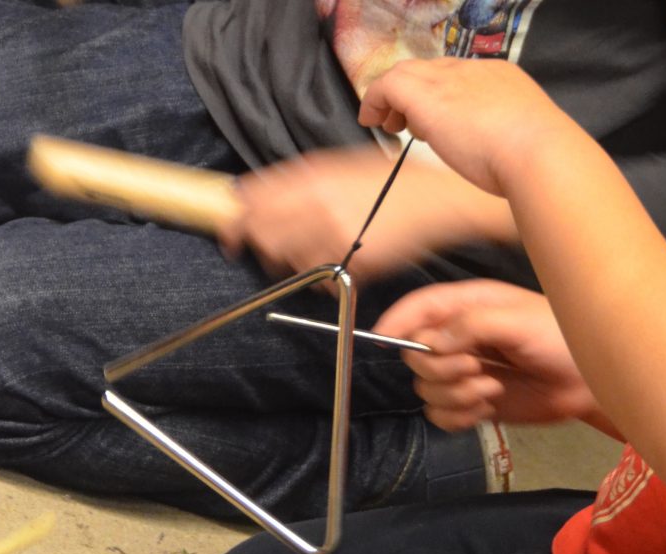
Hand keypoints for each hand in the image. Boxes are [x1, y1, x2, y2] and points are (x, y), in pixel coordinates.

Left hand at [218, 146, 514, 281]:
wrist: (435, 199)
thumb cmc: (391, 181)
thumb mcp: (340, 165)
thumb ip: (298, 180)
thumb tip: (256, 194)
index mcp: (312, 176)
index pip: (252, 200)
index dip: (233, 220)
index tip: (230, 233)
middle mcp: (318, 203)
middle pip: (262, 234)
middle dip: (261, 246)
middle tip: (270, 250)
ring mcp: (336, 233)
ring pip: (289, 260)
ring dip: (293, 262)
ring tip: (314, 252)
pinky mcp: (356, 260)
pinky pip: (322, 277)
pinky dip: (324, 276)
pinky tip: (339, 262)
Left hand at [359, 58, 581, 196]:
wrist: (538, 154)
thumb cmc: (538, 160)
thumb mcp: (524, 139)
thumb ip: (504, 136)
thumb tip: (493, 153)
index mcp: (500, 79)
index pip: (459, 76)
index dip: (441, 95)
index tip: (433, 119)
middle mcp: (473, 71)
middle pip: (430, 69)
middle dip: (414, 92)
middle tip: (404, 121)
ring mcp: (449, 80)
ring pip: (407, 73)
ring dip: (394, 98)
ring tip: (388, 124)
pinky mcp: (426, 95)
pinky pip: (388, 85)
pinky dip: (375, 100)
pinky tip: (372, 121)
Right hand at [374, 279, 599, 430]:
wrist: (587, 384)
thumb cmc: (561, 339)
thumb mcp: (517, 321)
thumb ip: (471, 324)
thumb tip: (433, 340)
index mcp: (468, 307)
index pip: (419, 308)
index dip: (398, 321)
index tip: (385, 338)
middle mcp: (461, 338)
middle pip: (416, 355)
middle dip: (440, 368)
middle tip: (475, 368)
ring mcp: (465, 372)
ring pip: (426, 388)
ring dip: (455, 394)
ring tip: (491, 388)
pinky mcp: (473, 402)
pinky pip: (440, 414)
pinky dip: (457, 416)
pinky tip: (484, 408)